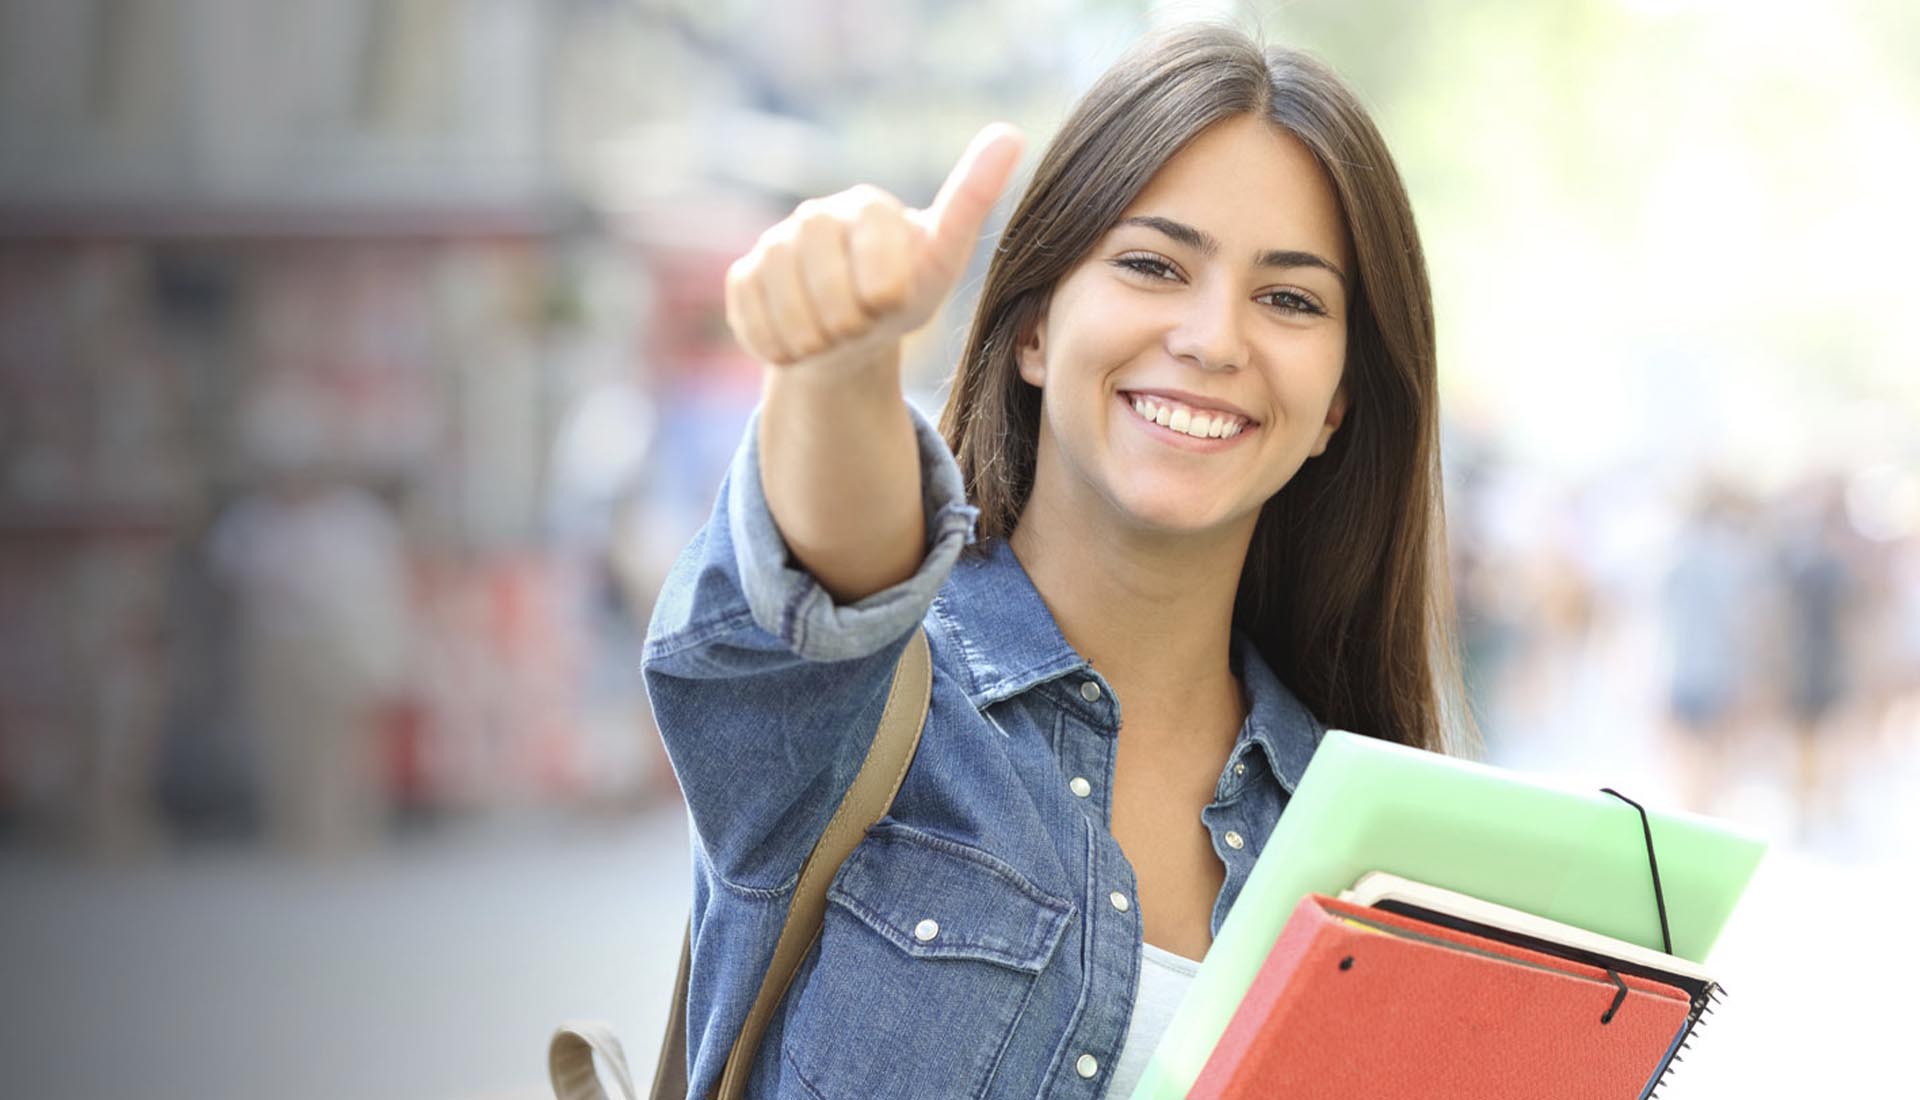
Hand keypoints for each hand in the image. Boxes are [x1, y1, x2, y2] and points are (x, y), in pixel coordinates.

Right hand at [724, 122, 1024, 373]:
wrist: (849, 337)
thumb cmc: (903, 296)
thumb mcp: (943, 260)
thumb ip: (970, 201)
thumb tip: (1010, 132)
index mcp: (868, 206)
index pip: (873, 257)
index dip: (883, 294)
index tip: (892, 302)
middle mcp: (815, 216)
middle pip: (824, 284)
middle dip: (848, 322)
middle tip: (862, 327)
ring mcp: (773, 244)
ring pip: (786, 310)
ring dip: (816, 340)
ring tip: (835, 337)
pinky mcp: (742, 277)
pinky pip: (753, 322)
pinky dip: (781, 347)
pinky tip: (800, 342)